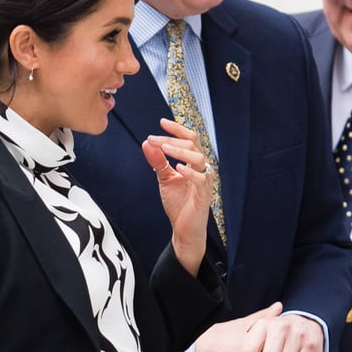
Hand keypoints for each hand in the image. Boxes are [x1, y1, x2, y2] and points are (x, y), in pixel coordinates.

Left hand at [142, 118, 212, 275]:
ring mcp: (205, 181)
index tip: (161, 122)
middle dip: (172, 139)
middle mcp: (202, 169)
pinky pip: (202, 180)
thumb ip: (158, 162)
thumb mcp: (164, 179)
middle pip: (193, 145)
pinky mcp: (204, 196)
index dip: (177, 129)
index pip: (189, 139)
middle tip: (154, 138)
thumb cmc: (178, 204)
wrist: (184, 229)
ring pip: (199, 158)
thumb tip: (146, 143)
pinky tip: (178, 168)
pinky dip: (191, 172)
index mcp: (194, 163)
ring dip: (180, 152)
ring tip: (164, 149)